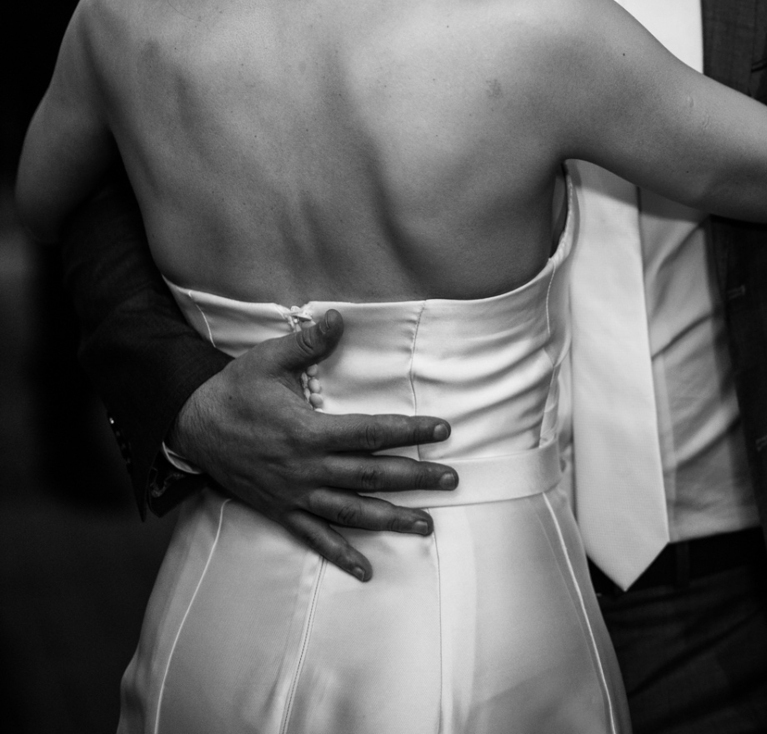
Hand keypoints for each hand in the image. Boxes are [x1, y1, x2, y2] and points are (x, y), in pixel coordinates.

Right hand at [169, 310, 456, 580]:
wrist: (192, 427)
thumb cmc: (234, 391)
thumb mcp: (268, 359)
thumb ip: (306, 343)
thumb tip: (337, 318)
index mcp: (308, 431)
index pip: (369, 433)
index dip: (407, 432)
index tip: (440, 431)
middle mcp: (306, 469)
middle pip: (369, 476)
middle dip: (413, 477)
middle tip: (450, 478)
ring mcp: (294, 494)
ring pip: (350, 512)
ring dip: (390, 519)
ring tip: (426, 523)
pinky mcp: (280, 510)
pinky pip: (314, 537)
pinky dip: (341, 554)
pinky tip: (365, 570)